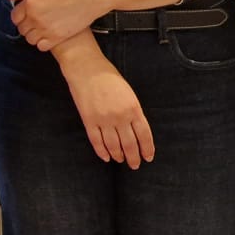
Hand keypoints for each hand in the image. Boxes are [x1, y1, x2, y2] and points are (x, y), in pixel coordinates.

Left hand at [9, 0, 99, 52]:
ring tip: (41, 28)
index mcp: (30, 3)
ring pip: (30, 39)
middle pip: (22, 29)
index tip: (26, 14)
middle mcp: (35, 18)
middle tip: (35, 20)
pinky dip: (42, 43)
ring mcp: (45, 29)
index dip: (19, 16)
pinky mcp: (57, 38)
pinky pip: (41, 46)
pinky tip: (48, 35)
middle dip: (26, 25)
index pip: (15, 17)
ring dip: (33, 35)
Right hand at [54, 41, 154, 167]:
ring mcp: (103, 119)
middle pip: (130, 144)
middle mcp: (120, 116)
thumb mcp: (128, 93)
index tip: (148, 157)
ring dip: (119, 155)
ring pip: (114, 145)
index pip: (144, 135)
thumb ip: (133, 111)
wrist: (86, 68)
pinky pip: (96, 141)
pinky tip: (106, 157)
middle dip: (134, 157)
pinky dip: (102, 151)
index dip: (147, 149)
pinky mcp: (89, 120)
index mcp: (133, 108)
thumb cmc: (109, 77)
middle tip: (135, 165)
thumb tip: (136, 131)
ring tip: (121, 160)